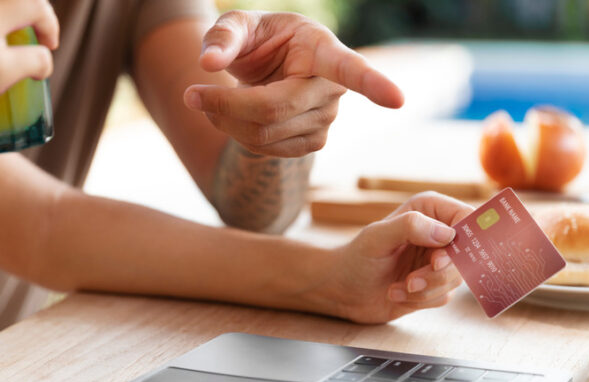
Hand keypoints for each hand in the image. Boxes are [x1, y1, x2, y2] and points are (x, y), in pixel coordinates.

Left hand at [183, 10, 403, 156]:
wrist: (271, 66)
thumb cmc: (260, 39)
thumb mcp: (240, 24)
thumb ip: (223, 36)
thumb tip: (208, 62)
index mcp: (323, 49)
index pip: (350, 68)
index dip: (374, 84)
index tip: (399, 99)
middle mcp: (332, 89)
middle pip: (273, 111)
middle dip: (225, 105)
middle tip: (190, 93)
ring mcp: (326, 121)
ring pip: (264, 135)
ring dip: (224, 119)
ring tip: (210, 97)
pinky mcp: (311, 143)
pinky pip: (264, 150)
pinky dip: (235, 133)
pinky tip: (230, 114)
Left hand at [317, 192, 473, 323]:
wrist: (343, 290)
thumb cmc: (356, 257)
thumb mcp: (377, 237)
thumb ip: (410, 227)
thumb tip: (447, 233)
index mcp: (429, 210)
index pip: (467, 217)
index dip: (465, 240)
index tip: (440, 260)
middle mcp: (438, 233)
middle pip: (468, 254)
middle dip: (440, 273)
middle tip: (413, 279)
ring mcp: (438, 261)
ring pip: (457, 279)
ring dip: (426, 288)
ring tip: (400, 286)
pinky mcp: (435, 285)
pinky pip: (444, 296)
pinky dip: (420, 299)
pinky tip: (397, 293)